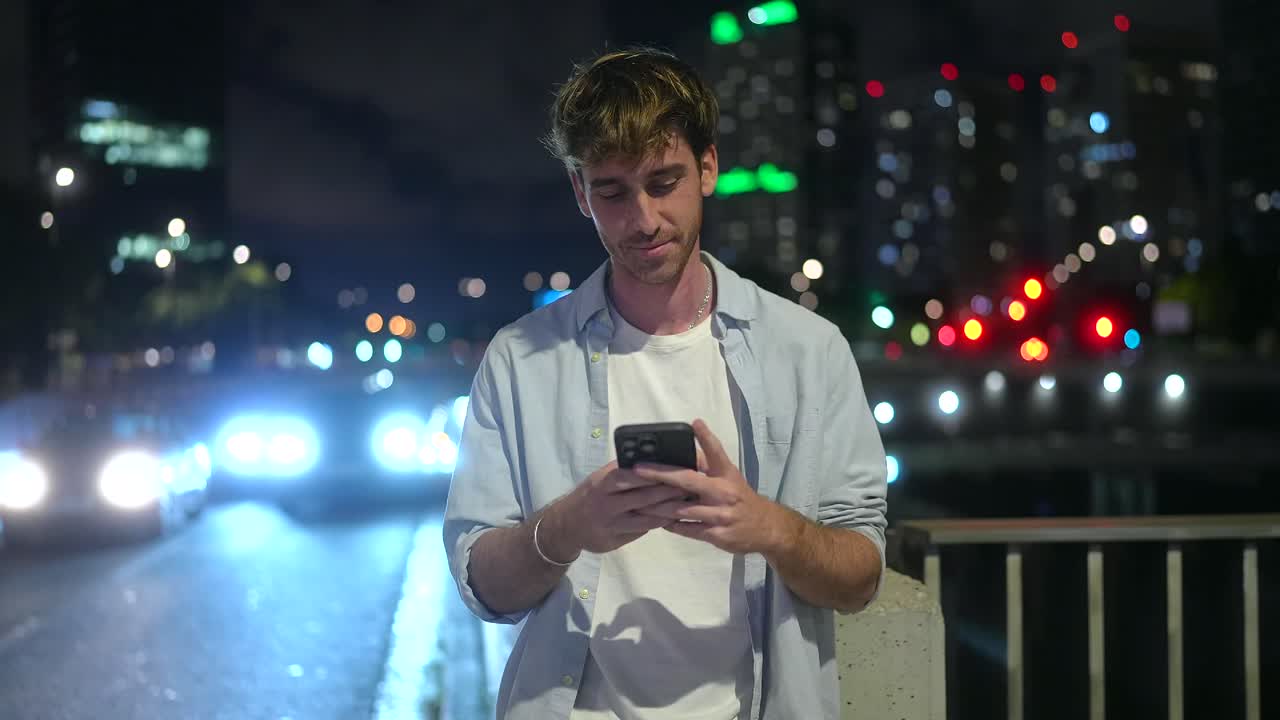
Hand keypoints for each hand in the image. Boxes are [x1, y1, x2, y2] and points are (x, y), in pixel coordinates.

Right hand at [543, 461, 688, 559]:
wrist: (565, 525)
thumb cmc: (591, 495)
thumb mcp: (601, 478)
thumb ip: (623, 470)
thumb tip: (655, 459)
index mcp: (604, 481)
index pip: (632, 474)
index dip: (656, 471)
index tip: (677, 466)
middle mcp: (605, 500)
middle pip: (642, 495)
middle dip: (668, 490)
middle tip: (691, 485)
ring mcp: (610, 522)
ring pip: (644, 515)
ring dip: (667, 509)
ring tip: (688, 502)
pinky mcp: (613, 538)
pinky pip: (640, 531)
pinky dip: (658, 524)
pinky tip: (673, 519)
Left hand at [633, 419, 793, 554]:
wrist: (766, 528)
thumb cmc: (740, 498)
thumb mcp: (730, 476)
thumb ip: (708, 462)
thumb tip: (685, 443)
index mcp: (727, 474)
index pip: (717, 452)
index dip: (706, 436)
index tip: (695, 423)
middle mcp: (724, 492)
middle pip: (688, 480)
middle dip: (660, 474)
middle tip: (637, 469)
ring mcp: (720, 514)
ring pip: (682, 509)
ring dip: (657, 505)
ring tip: (637, 499)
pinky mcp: (717, 535)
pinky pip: (688, 529)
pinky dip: (671, 525)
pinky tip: (657, 521)